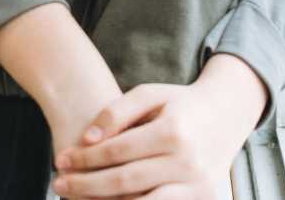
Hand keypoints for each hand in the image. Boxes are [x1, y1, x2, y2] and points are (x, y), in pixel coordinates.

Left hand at [49, 80, 248, 198]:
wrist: (226, 115)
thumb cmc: (180, 104)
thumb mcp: (152, 94)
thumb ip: (118, 111)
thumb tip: (88, 139)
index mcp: (174, 130)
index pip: (119, 150)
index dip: (86, 158)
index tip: (62, 160)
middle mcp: (187, 161)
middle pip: (124, 182)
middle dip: (86, 185)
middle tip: (58, 183)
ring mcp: (196, 186)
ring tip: (76, 197)